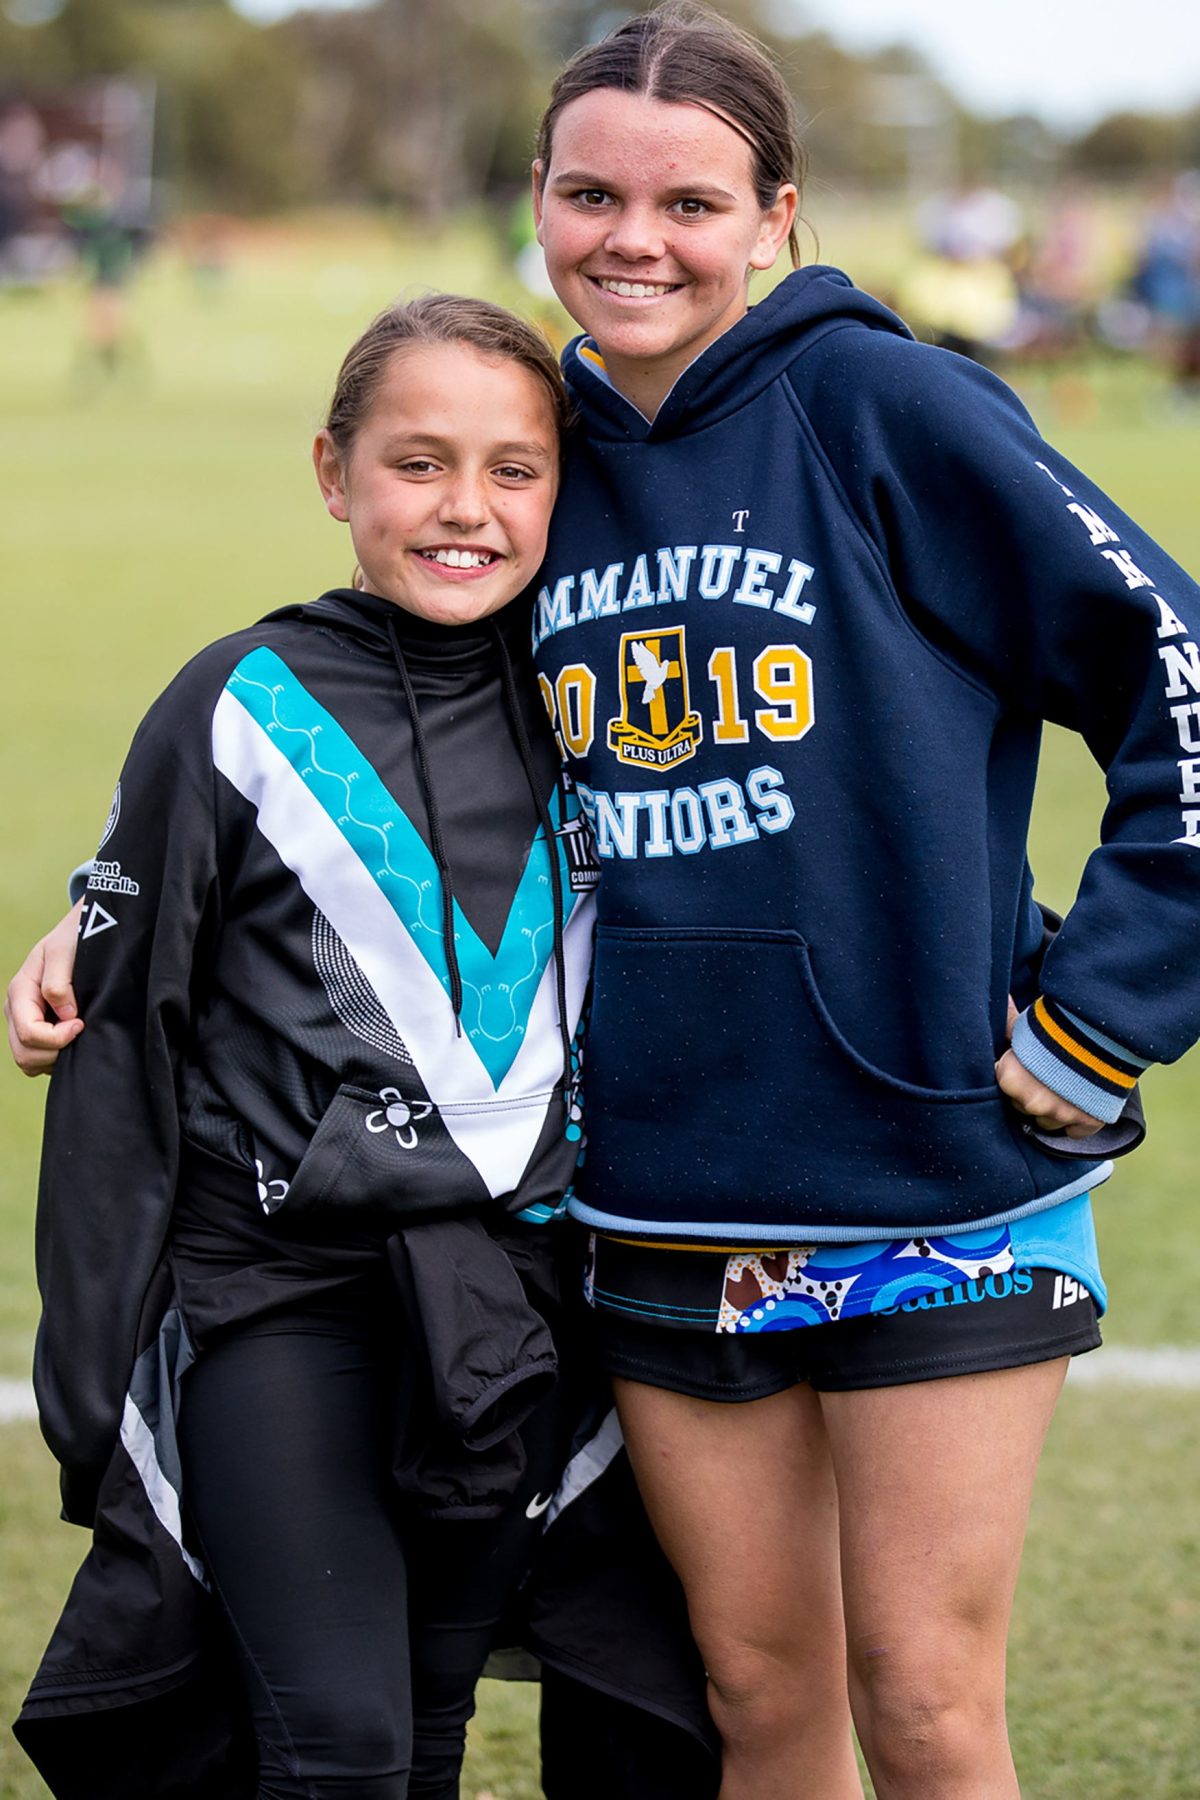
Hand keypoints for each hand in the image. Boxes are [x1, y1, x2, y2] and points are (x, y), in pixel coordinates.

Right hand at [4, 902, 84, 1076]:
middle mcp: (17, 1010)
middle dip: (55, 1052)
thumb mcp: (64, 951)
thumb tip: (65, 1014)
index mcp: (20, 992)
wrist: (82, 933)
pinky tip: (74, 1039)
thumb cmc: (74, 938)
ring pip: (30, 1061)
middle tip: (80, 1033)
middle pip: (25, 1054)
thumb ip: (59, 982)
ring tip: (78, 1036)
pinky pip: (40, 1058)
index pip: (29, 1033)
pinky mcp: (37, 1029)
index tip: (80, 1023)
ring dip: (55, 1056)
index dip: (57, 1037)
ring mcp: (24, 1021)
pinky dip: (56, 1056)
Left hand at [995, 996, 1103, 1137]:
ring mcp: (1062, 1114)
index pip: (1004, 1086)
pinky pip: (1075, 1132)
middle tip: (1045, 1073)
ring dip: (1052, 1108)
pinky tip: (1079, 1101)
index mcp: (1011, 1080)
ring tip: (1063, 1086)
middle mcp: (1034, 1103)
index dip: (1014, 1072)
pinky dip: (1077, 1121)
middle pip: (1024, 1107)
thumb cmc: (1059, 1025)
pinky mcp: (1088, 1121)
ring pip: (1047, 1122)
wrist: (1107, 1030)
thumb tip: (997, 1003)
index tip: (1024, 1062)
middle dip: (1030, 1093)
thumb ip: (1008, 1023)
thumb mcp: (1028, 1022)